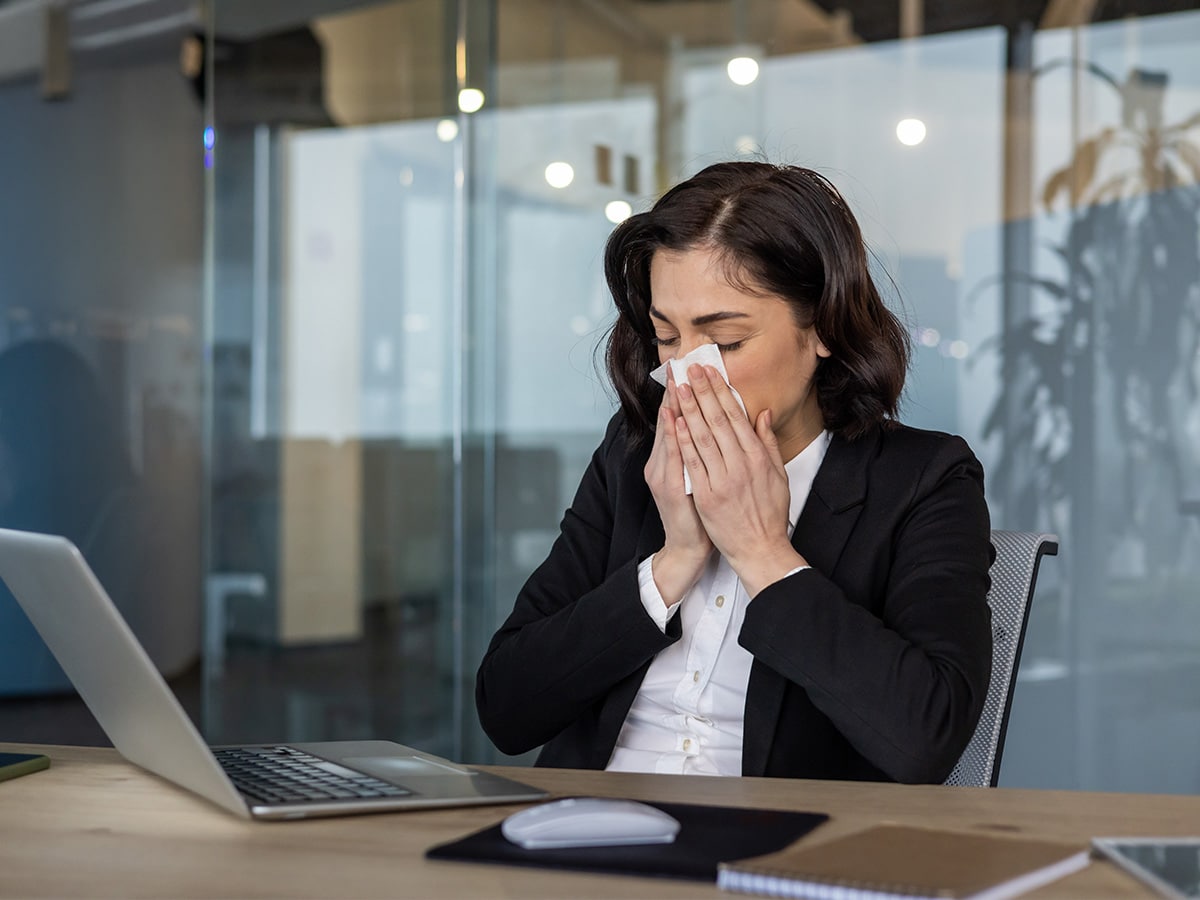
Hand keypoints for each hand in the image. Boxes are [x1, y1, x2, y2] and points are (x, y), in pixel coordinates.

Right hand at [643, 368, 712, 604]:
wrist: (688, 548)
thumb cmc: (699, 514)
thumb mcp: (701, 478)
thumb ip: (704, 451)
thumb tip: (710, 425)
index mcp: (673, 459)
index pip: (678, 420)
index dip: (682, 395)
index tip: (688, 369)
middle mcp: (662, 463)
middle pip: (669, 421)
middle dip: (675, 392)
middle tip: (679, 364)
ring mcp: (662, 474)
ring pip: (667, 434)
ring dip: (672, 407)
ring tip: (676, 381)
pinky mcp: (667, 487)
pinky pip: (672, 457)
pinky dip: (673, 437)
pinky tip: (674, 419)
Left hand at [674, 364, 806, 595]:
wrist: (759, 549)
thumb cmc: (769, 513)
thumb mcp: (777, 475)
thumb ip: (767, 443)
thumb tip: (762, 414)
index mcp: (757, 457)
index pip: (735, 416)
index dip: (721, 392)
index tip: (710, 373)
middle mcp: (741, 465)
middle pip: (717, 421)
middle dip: (702, 392)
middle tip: (690, 369)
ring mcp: (722, 480)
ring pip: (702, 437)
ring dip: (689, 409)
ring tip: (679, 387)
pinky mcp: (706, 495)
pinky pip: (692, 463)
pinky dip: (683, 441)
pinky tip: (676, 422)